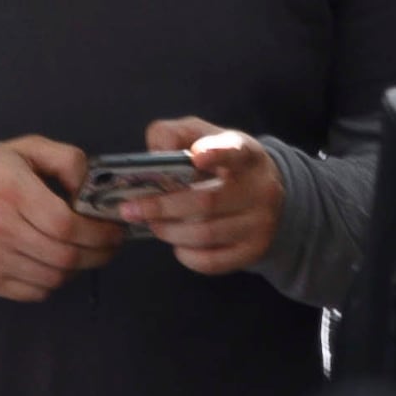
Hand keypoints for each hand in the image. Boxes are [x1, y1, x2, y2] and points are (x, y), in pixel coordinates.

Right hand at [0, 136, 123, 301]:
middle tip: (110, 246)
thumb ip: (67, 161)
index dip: (98, 233)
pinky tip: (55, 263)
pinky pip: (34, 292)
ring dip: (78, 269)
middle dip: (98, 254)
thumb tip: (90, 189)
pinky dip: (53, 282)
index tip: (114, 230)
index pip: (65, 225)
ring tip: (84, 253)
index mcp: (11, 190)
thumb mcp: (29, 149)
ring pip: (53, 278)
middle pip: (63, 256)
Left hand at [124, 116, 282, 277]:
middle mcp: (260, 188)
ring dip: (169, 231)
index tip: (196, 156)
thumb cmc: (222, 162)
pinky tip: (178, 243)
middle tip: (130, 209)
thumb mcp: (203, 137)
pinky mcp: (254, 250)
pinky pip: (213, 261)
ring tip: (153, 224)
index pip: (234, 151)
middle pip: (206, 201)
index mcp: (246, 153)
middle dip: (161, 207)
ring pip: (205, 234)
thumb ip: (173, 134)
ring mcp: (260, 222)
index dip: (216, 153)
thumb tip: (155, 153)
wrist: (265, 195)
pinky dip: (187, 255)